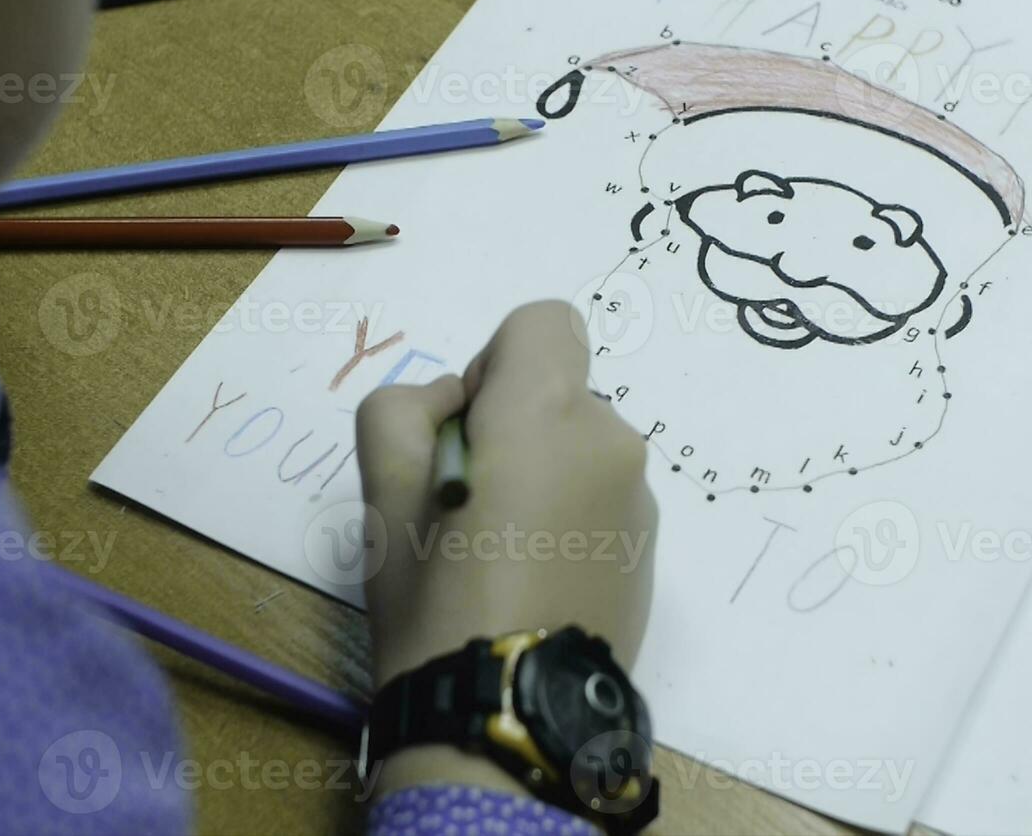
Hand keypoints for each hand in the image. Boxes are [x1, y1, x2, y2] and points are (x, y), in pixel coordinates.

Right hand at [354, 301, 657, 796]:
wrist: (506, 711)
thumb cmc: (435, 593)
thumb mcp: (380, 491)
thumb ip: (403, 408)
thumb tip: (456, 404)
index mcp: (548, 411)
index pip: (544, 321)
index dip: (494, 361)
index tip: (466, 429)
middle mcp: (611, 440)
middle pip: (558, 392)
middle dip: (514, 425)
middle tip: (466, 505)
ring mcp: (640, 498)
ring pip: (580, 448)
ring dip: (543, 474)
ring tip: (499, 552)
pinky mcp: (651, 547)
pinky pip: (602, 499)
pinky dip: (570, 517)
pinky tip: (535, 578)